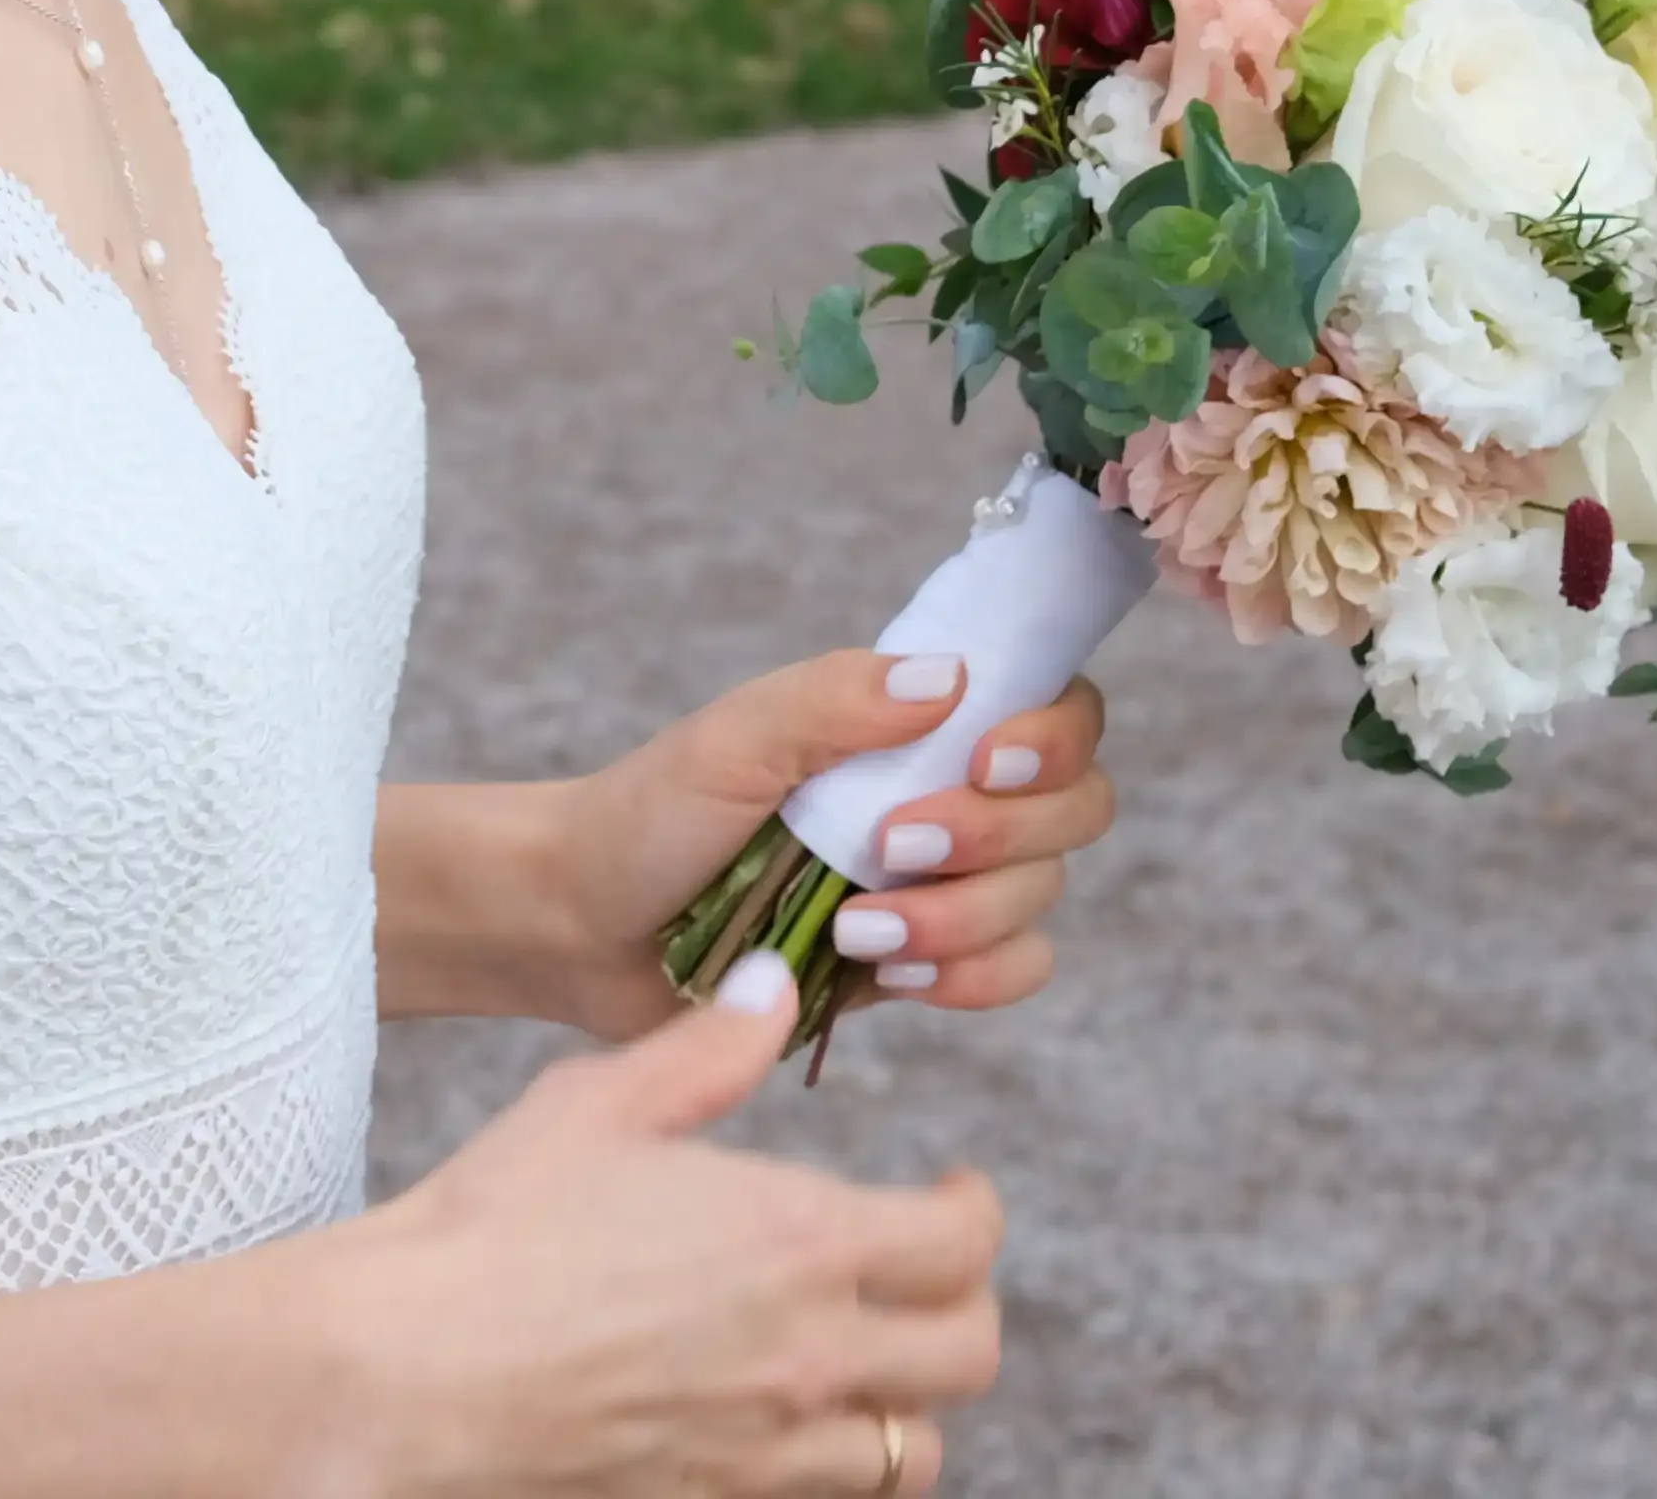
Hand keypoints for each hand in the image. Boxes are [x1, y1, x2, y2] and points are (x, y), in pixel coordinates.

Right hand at [316, 966, 1001, 1498]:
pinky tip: (779, 1422)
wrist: (409, 1371)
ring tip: (863, 1363)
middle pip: (968, 1356)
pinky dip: (826, 1467)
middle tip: (922, 1277)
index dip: (974, 1210)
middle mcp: (810, 1354)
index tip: (951, 1192)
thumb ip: (708, 1048)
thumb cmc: (494, 1225)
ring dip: (902, 1404)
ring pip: (909, 1452)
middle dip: (961, 1308)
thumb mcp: (599, 1103)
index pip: (963, 1242)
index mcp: (802, 1239)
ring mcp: (768, 1448)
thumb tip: (774, 986)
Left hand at [546, 651, 1115, 1035]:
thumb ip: (837, 701)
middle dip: (998, 840)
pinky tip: (884, 973)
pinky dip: (968, 977)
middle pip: (1073, 811)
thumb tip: (954, 679)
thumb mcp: (733, 738)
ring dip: (965, 919)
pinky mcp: (917, 965)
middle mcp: (945, 793)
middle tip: (889, 851)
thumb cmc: (648, 814)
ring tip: (857, 931)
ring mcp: (938, 884)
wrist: (583, 929)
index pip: (1057, 707)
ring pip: (1040, 900)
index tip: (987, 758)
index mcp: (910, 722)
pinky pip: (1009, 973)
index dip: (1053, 737)